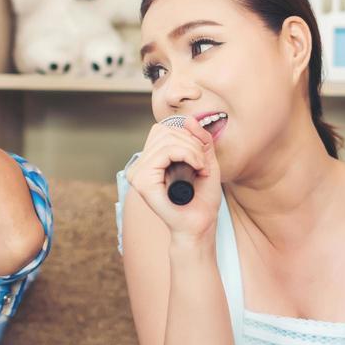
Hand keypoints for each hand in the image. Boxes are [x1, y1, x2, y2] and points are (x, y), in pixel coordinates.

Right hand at [125, 117, 221, 243]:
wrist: (201, 226)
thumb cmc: (202, 200)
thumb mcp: (206, 161)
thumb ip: (199, 139)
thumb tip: (187, 119)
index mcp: (150, 162)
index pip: (162, 130)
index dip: (186, 135)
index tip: (201, 157)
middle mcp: (140, 167)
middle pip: (164, 131)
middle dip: (191, 142)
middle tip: (203, 163)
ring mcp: (138, 174)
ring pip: (167, 139)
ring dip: (193, 150)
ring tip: (201, 167)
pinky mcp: (143, 182)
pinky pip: (166, 152)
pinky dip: (188, 155)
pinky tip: (197, 169)